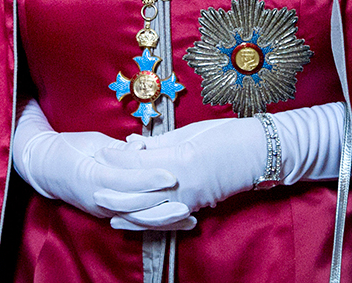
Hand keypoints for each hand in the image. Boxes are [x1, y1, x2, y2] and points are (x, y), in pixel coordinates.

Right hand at [11, 100, 178, 220]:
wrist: (45, 168)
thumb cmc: (68, 147)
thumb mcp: (92, 141)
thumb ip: (118, 149)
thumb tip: (141, 147)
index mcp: (91, 175)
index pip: (124, 180)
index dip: (149, 179)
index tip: (172, 176)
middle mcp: (97, 198)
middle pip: (133, 206)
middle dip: (161, 206)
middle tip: (187, 201)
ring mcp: (102, 210)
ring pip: (136, 219)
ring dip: (164, 221)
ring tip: (189, 218)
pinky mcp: (107, 214)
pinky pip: (133, 221)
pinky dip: (155, 224)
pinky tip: (176, 224)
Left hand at [99, 116, 265, 227]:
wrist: (257, 152)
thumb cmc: (226, 135)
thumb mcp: (189, 133)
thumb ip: (160, 143)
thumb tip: (133, 144)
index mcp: (179, 159)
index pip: (139, 163)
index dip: (117, 159)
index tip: (101, 153)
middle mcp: (182, 183)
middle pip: (140, 191)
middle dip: (115, 189)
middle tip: (94, 183)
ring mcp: (190, 198)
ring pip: (151, 211)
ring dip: (127, 211)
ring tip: (107, 208)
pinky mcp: (196, 205)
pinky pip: (167, 216)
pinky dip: (149, 219)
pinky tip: (136, 219)